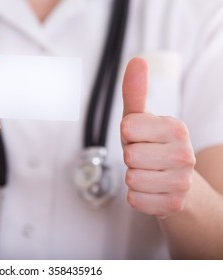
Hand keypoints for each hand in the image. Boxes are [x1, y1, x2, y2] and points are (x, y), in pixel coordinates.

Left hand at [121, 57, 195, 217]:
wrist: (177, 184)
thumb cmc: (152, 147)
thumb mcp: (141, 120)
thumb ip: (136, 92)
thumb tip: (137, 60)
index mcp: (176, 128)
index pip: (128, 128)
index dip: (128, 135)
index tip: (140, 138)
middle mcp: (184, 154)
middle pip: (129, 155)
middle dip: (131, 158)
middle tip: (145, 159)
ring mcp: (182, 181)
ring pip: (131, 179)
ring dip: (134, 178)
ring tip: (149, 174)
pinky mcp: (173, 204)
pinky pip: (135, 199)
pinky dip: (137, 196)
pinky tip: (152, 190)